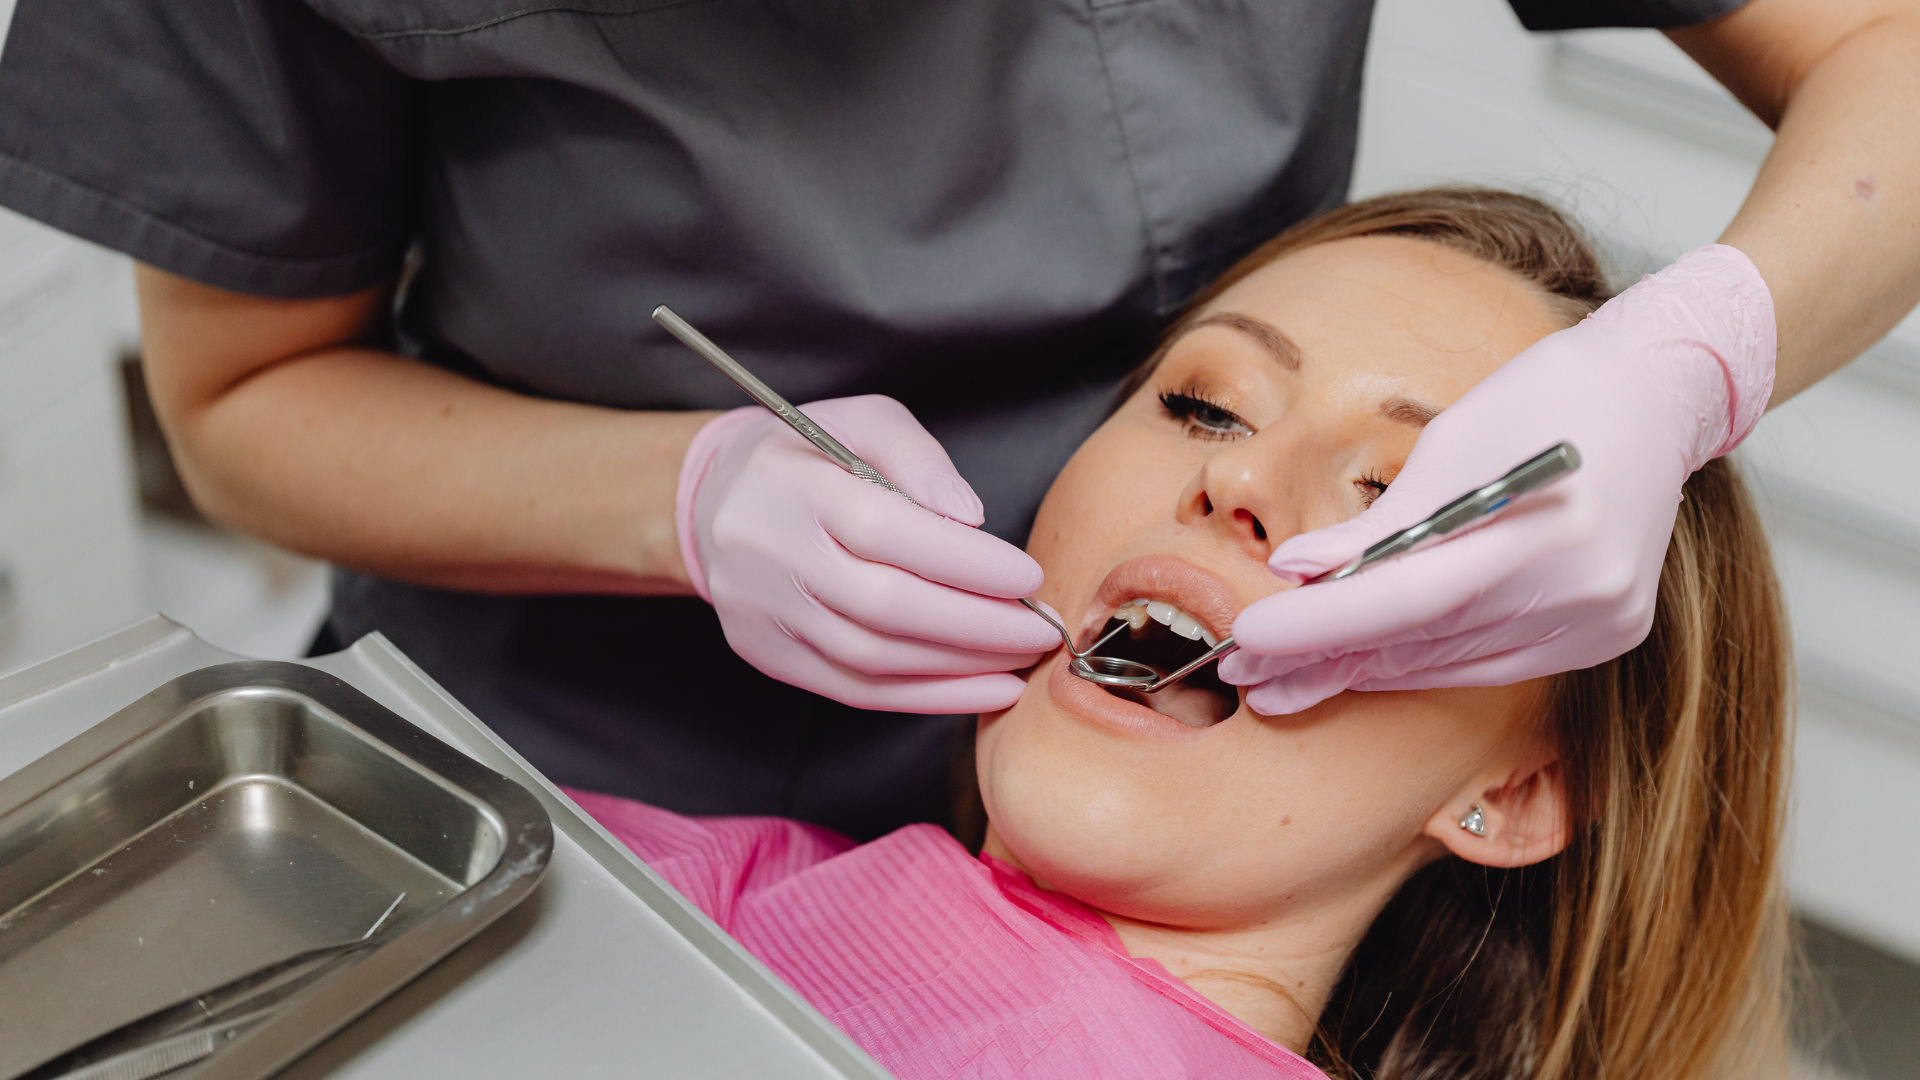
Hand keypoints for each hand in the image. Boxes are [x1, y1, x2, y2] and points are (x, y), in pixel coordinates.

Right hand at [677, 395, 1057, 712]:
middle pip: (882, 606)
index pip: (885, 532)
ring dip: (960, 667)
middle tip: (1039, 629)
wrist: (711, 501)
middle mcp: (771, 555)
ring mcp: (765, 613)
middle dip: (976, 625)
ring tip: (1019, 658)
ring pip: (872, 658)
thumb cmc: (807, 456)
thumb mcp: (862, 420)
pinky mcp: (769, 655)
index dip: (964, 561)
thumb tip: (971, 519)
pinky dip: (928, 698)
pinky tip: (984, 691)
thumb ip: (918, 459)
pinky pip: (856, 690)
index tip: (1028, 576)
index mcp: (794, 487)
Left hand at [1218, 245, 1775, 714]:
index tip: (1246, 639)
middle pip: (1422, 642)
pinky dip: (1422, 662)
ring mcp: (1599, 621)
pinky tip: (1362, 666)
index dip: (1320, 625)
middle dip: (1324, 659)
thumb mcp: (1449, 443)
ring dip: (1362, 672)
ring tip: (1281, 680)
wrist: (1657, 393)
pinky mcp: (1606, 635)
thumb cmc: (1543, 398)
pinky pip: (1490, 663)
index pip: (1406, 597)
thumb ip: (1378, 524)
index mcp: (1542, 528)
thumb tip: (1294, 570)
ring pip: (1451, 663)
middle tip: (1242, 672)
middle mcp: (1581, 589)